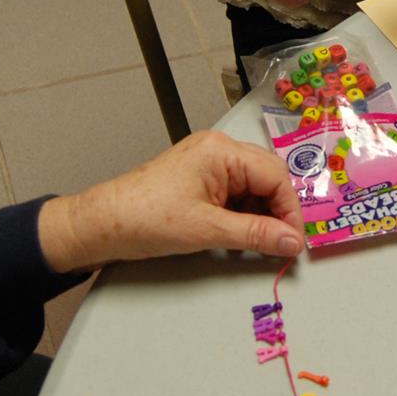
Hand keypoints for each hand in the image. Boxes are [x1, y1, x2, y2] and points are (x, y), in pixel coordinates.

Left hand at [37, 131, 304, 271]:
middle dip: (277, 212)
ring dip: (259, 217)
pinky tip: (240, 238)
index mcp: (222, 151)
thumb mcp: (207, 230)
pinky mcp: (199, 179)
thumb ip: (256, 235)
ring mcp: (208, 163)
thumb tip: (294, 243)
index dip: (290, 211)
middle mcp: (218, 150)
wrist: (102, 224)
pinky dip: (242, 216)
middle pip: (267, 178)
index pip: (275, 176)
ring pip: (252, 188)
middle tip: (282, 245)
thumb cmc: (147, 219)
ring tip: (258, 245)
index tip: (295, 243)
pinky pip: (234, 194)